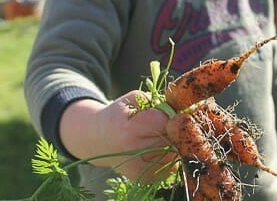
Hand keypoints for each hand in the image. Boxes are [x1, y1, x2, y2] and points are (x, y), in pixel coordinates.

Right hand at [60, 90, 175, 182]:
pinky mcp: (142, 177)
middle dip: (173, 130)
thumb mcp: (133, 99)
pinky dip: (168, 155)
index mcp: (129, 128)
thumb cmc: (119, 113)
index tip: (169, 112)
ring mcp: (138, 167)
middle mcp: (133, 151)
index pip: (164, 123)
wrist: (98, 137)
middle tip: (167, 122)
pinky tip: (158, 146)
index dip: (170, 116)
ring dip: (173, 143)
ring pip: (172, 154)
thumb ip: (156, 100)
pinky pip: (168, 166)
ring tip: (161, 133)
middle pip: (170, 139)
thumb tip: (177, 109)